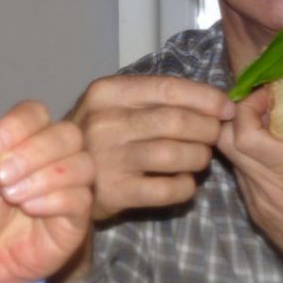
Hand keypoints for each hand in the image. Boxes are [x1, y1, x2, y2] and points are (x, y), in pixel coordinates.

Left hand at [0, 100, 93, 282]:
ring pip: (81, 164)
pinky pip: (81, 199)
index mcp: (25, 139)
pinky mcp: (77, 218)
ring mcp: (70, 186)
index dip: (16, 125)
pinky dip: (55, 199)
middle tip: (2, 175)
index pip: (34, 114)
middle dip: (34, 151)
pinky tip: (30, 208)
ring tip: (12, 195)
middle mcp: (54, 156)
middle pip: (66, 134)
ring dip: (44, 176)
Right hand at [68, 75, 234, 220]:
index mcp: (106, 92)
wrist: (56, 178)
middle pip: (176, 121)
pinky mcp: (115, 193)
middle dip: (208, 129)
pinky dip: (186, 186)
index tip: (226, 107)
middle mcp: (105, 122)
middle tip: (215, 136)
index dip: (205, 98)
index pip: (168, 88)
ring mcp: (108, 159)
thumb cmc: (97, 136)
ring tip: (200, 158)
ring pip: (177, 155)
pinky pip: (169, 190)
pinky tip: (183, 182)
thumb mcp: (113, 105)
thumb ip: (155, 99)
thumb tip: (217, 102)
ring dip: (200, 157)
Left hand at [216, 81, 282, 282]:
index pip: (243, 133)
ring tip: (273, 125)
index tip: (269, 95)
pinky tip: (278, 156)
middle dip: (237, 116)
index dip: (246, 108)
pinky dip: (251, 160)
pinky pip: (244, 180)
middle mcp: (265, 188)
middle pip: (226, 143)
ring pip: (232, 162)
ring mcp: (259, 206)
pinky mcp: (260, 218)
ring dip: (243, 138)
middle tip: (265, 104)